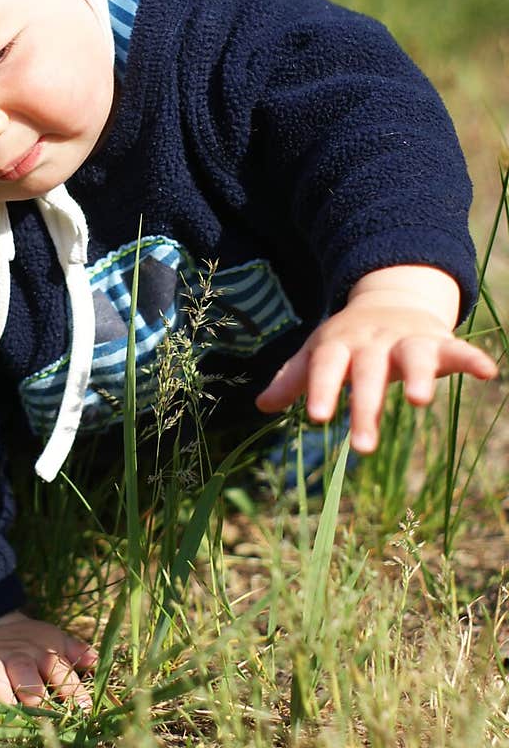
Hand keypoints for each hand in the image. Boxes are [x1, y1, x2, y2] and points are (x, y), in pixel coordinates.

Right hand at [0, 609, 97, 709]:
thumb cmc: (24, 642)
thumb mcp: (50, 641)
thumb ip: (73, 652)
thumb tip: (96, 662)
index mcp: (39, 648)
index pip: (58, 666)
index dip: (72, 689)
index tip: (84, 712)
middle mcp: (13, 652)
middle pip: (24, 669)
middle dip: (33, 693)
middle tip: (43, 717)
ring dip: (2, 694)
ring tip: (9, 717)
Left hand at [255, 265, 497, 453]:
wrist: (390, 299)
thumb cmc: (348, 339)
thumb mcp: (319, 353)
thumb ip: (295, 378)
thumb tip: (261, 405)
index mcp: (339, 345)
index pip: (326, 367)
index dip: (322, 390)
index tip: (318, 419)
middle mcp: (373, 341)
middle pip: (369, 373)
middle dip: (366, 406)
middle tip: (362, 448)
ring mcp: (407, 339)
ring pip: (413, 356)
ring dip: (418, 375)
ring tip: (420, 402)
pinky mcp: (439, 341)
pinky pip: (457, 349)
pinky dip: (472, 358)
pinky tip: (488, 372)